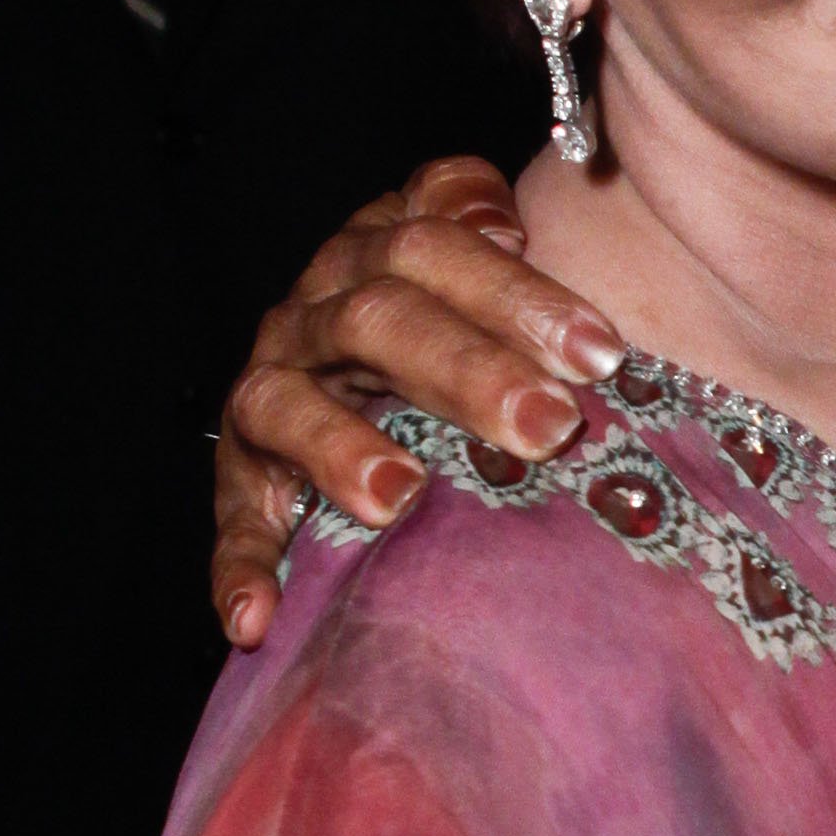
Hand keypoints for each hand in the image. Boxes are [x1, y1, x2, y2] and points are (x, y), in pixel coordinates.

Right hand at [214, 156, 623, 646]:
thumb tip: (503, 218)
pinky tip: (256, 616)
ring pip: (287, 402)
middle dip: (463, 371)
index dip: (514, 292)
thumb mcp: (478, 262)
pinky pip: (236, 523)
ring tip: (400, 496)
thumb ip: (483, 218)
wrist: (367, 377)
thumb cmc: (462, 326)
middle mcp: (315, 313)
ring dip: (338, 449)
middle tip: (546, 425)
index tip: (599, 354)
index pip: (434, 244)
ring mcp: (273, 393)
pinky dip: (241, 567)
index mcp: (378, 253)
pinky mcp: (244, 480)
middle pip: (377, 319)